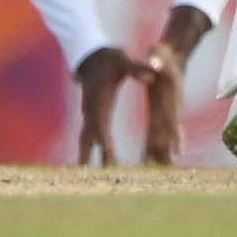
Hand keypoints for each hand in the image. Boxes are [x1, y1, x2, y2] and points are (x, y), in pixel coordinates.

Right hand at [75, 47, 155, 166]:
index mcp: (100, 101)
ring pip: (86, 139)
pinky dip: (90, 149)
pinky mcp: (91, 115)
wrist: (91, 57)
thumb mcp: (124, 60)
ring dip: (86, 156)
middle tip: (94, 179)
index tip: (109, 159)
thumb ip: (137, 68)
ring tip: (85, 177)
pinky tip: (91, 161)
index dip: (105, 143)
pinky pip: (89, 136)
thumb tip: (152, 74)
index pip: (102, 127)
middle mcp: (91, 111)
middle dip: (91, 157)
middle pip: (89, 139)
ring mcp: (89, 114)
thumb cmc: (110, 58)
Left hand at [140, 4, 211, 165]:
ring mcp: (165, 115)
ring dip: (159, 157)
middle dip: (167, 154)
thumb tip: (153, 61)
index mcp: (169, 97)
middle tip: (165, 175)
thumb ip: (156, 59)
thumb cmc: (164, 55)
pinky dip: (153, 150)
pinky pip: (156, 136)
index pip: (173, 119)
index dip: (176, 135)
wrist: (173, 58)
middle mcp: (169, 110)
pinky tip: (148, 164)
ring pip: (162, 140)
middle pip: (168, 136)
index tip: (178, 152)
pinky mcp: (160, 115)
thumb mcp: (159, 54)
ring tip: (154, 178)